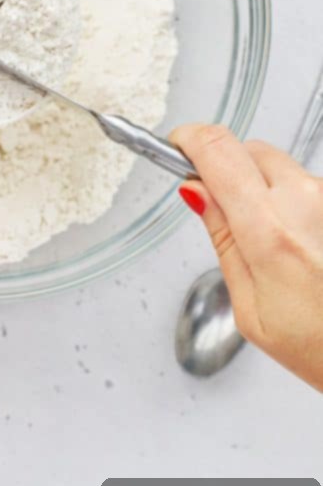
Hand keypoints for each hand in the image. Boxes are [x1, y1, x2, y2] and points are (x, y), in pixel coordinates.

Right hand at [172, 124, 322, 390]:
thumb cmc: (320, 344)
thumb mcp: (250, 307)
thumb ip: (222, 238)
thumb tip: (195, 191)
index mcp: (269, 230)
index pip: (217, 149)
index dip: (190, 140)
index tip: (178, 146)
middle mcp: (306, 201)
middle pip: (247, 150)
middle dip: (227, 171)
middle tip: (225, 212)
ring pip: (280, 166)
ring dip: (265, 188)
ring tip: (275, 244)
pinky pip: (307, 185)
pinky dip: (294, 202)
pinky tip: (301, 243)